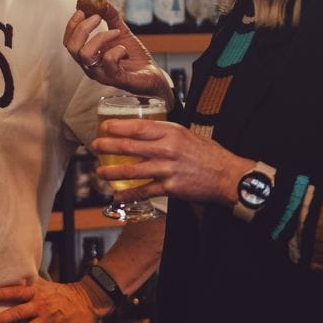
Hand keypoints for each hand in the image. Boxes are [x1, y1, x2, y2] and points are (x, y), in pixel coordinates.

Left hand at [0, 277, 99, 322]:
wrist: (87, 301)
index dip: (3, 294)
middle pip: (18, 313)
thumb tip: (10, 277)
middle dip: (1, 321)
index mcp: (37, 292)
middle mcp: (41, 306)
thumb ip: (29, 285)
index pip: (17, 292)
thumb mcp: (45, 285)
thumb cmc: (62, 293)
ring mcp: (48, 320)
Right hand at [64, 5, 173, 105]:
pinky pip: (109, 62)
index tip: (82, 10)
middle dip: (82, 28)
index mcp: (88, 56)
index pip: (69, 42)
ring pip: (85, 55)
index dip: (72, 25)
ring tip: (116, 32)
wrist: (151, 75)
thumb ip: (111, 17)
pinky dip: (117, 50)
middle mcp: (90, 66)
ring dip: (100, 37)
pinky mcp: (116, 78)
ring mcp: (102, 74)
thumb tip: (102, 0)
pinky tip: (125, 50)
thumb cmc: (133, 57)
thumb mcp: (122, 32)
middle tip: (98, 17)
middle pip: (72, 48)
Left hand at [92, 118, 249, 205]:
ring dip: (112, 172)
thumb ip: (165, 134)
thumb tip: (144, 132)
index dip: (117, 127)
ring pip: (132, 169)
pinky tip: (117, 195)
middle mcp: (166, 149)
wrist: (228, 176)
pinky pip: (144, 190)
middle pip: (129, 146)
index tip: (104, 128)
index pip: (137, 127)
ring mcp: (167, 169)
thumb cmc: (209, 154)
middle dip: (107, 146)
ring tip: (100, 172)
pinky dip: (128, 194)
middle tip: (94, 147)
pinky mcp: (170, 187)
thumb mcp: (187, 135)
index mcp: (171, 132)